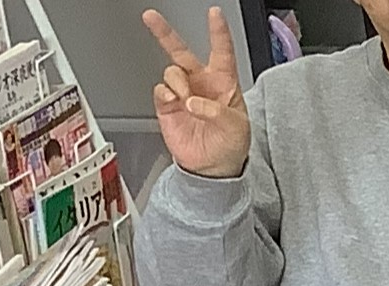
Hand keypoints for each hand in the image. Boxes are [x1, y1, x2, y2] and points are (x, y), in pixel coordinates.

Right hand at [144, 7, 250, 178]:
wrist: (213, 168)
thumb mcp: (237, 127)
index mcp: (223, 83)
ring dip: (178, 82)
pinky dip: (165, 93)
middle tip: (151, 17)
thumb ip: (218, 111)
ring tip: (187, 100)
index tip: (214, 13)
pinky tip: (175, 102)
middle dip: (165, 33)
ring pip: (171, 71)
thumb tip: (193, 102)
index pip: (222, 51)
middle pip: (181, 51)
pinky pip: (160, 90)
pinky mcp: (167, 107)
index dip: (218, 31)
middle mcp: (200, 84)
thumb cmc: (231, 145)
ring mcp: (182, 94)